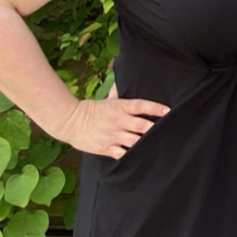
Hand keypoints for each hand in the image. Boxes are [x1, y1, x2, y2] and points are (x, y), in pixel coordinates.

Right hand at [52, 85, 169, 158]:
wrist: (69, 121)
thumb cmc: (91, 110)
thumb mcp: (107, 100)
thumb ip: (118, 93)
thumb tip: (122, 81)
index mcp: (119, 107)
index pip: (140, 105)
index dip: (155, 108)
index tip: (167, 111)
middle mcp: (118, 121)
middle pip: (141, 125)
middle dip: (153, 128)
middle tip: (166, 130)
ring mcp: (112, 135)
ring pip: (134, 141)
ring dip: (145, 143)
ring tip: (156, 145)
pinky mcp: (105, 148)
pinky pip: (122, 153)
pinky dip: (131, 154)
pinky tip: (140, 156)